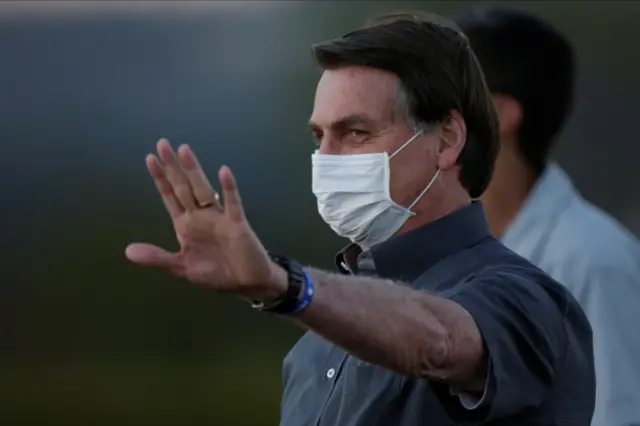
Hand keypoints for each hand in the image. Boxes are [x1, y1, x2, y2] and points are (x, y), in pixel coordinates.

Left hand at [125, 139, 286, 300]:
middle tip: (163, 143)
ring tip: (184, 150)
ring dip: (193, 170)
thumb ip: (157, 258)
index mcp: (185, 225)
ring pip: (203, 189)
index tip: (150, 159)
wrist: (246, 282)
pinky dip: (229, 188)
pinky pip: (232, 203)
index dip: (160, 178)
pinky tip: (223, 172)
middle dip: (173, 167)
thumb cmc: (216, 273)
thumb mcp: (181, 267)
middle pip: (183, 187)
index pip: (170, 196)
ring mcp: (219, 217)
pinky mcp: (237, 224)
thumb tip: (127, 251)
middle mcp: (200, 216)